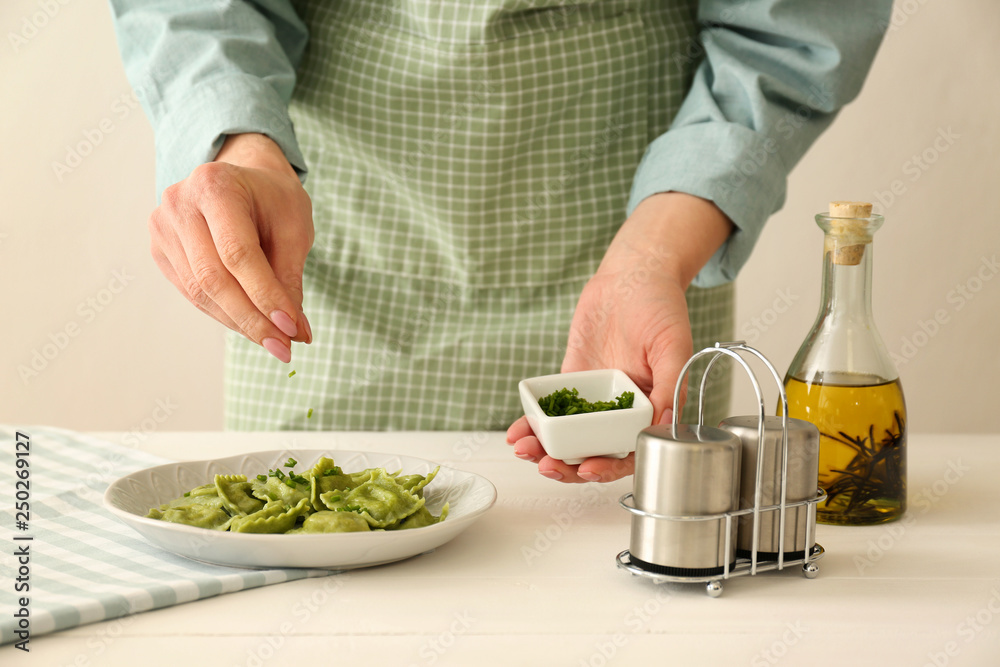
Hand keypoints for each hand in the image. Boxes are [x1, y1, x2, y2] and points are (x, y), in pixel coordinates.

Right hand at [148, 133, 314, 361]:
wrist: (244, 178)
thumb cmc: (274, 200)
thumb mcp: (294, 227)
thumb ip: (290, 276)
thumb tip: (294, 332)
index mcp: (215, 185)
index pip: (238, 253)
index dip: (265, 295)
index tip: (293, 330)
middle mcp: (179, 203)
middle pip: (213, 278)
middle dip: (252, 319)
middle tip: (285, 348)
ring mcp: (162, 227)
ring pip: (200, 292)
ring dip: (239, 323)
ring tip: (274, 340)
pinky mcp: (160, 249)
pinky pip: (192, 293)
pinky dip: (224, 313)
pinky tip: (251, 323)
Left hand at [507, 192, 733, 482]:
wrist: (631, 275)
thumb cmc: (661, 306)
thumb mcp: (673, 344)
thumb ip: (669, 385)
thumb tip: (662, 425)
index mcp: (651, 410)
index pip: (629, 453)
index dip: (609, 468)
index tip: (587, 469)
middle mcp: (621, 411)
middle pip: (593, 452)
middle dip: (567, 465)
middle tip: (545, 465)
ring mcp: (594, 399)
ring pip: (568, 436)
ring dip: (545, 449)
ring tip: (523, 450)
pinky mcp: (571, 382)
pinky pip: (550, 410)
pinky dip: (533, 423)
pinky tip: (517, 431)